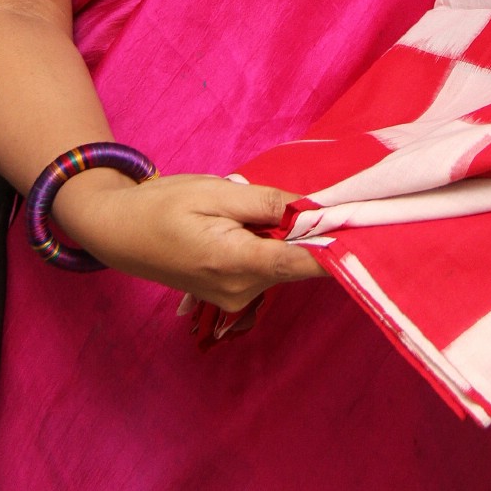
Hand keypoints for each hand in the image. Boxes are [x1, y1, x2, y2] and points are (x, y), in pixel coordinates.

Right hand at [49, 169, 326, 309]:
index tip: (371, 232)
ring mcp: (235, 299)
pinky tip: (258, 224)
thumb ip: (266, 203)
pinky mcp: (232, 296)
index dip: (340, 249)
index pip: (303, 263)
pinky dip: (275, 247)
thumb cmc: (163, 206)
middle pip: (298, 263)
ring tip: (271, 208)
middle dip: (316, 233)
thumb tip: (312, 211)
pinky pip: (268, 269)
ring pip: (284, 265)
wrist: (119, 233)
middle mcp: (240, 290)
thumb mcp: (214, 192)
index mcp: (236, 262)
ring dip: (291, 238)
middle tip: (331, 199)